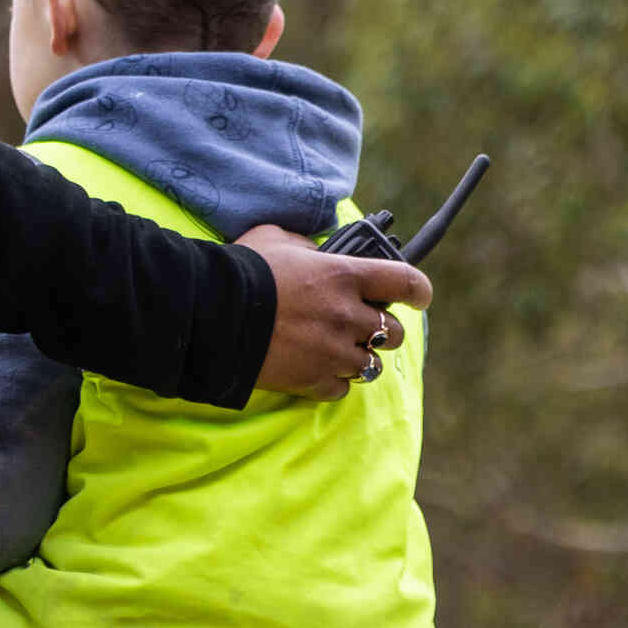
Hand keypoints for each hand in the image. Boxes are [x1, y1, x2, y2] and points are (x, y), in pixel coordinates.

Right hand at [236, 224, 431, 398]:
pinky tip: (314, 368)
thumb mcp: (275, 239)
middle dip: (382, 329)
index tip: (416, 296)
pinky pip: (343, 388)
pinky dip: (333, 380)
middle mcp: (348, 315)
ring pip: (372, 364)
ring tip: (333, 349)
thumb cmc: (242, 270)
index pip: (407, 282)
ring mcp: (334, 351)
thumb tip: (318, 254)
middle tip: (359, 324)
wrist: (210, 313)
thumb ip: (307, 247)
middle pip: (395, 332)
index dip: (418, 290)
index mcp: (344, 275)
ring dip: (358, 356)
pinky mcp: (315, 380)